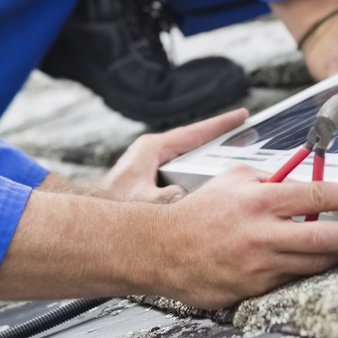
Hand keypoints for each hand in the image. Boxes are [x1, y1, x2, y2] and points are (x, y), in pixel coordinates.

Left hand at [87, 109, 247, 202]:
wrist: (90, 222)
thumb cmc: (110, 207)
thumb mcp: (144, 202)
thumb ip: (171, 200)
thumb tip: (196, 199)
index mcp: (154, 149)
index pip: (195, 132)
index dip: (221, 124)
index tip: (243, 114)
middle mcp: (154, 153)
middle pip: (196, 146)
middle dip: (221, 146)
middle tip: (248, 143)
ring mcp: (153, 167)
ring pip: (191, 164)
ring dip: (210, 171)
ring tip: (235, 177)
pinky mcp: (152, 182)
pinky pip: (184, 180)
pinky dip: (198, 186)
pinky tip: (211, 199)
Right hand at [144, 167, 337, 307]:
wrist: (160, 250)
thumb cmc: (199, 212)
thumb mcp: (233, 180)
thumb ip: (270, 180)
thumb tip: (305, 182)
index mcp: (259, 200)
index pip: (319, 196)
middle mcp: (262, 234)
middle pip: (326, 237)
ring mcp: (258, 265)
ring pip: (314, 264)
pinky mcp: (253, 289)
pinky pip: (291, 280)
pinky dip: (307, 270)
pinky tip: (316, 262)